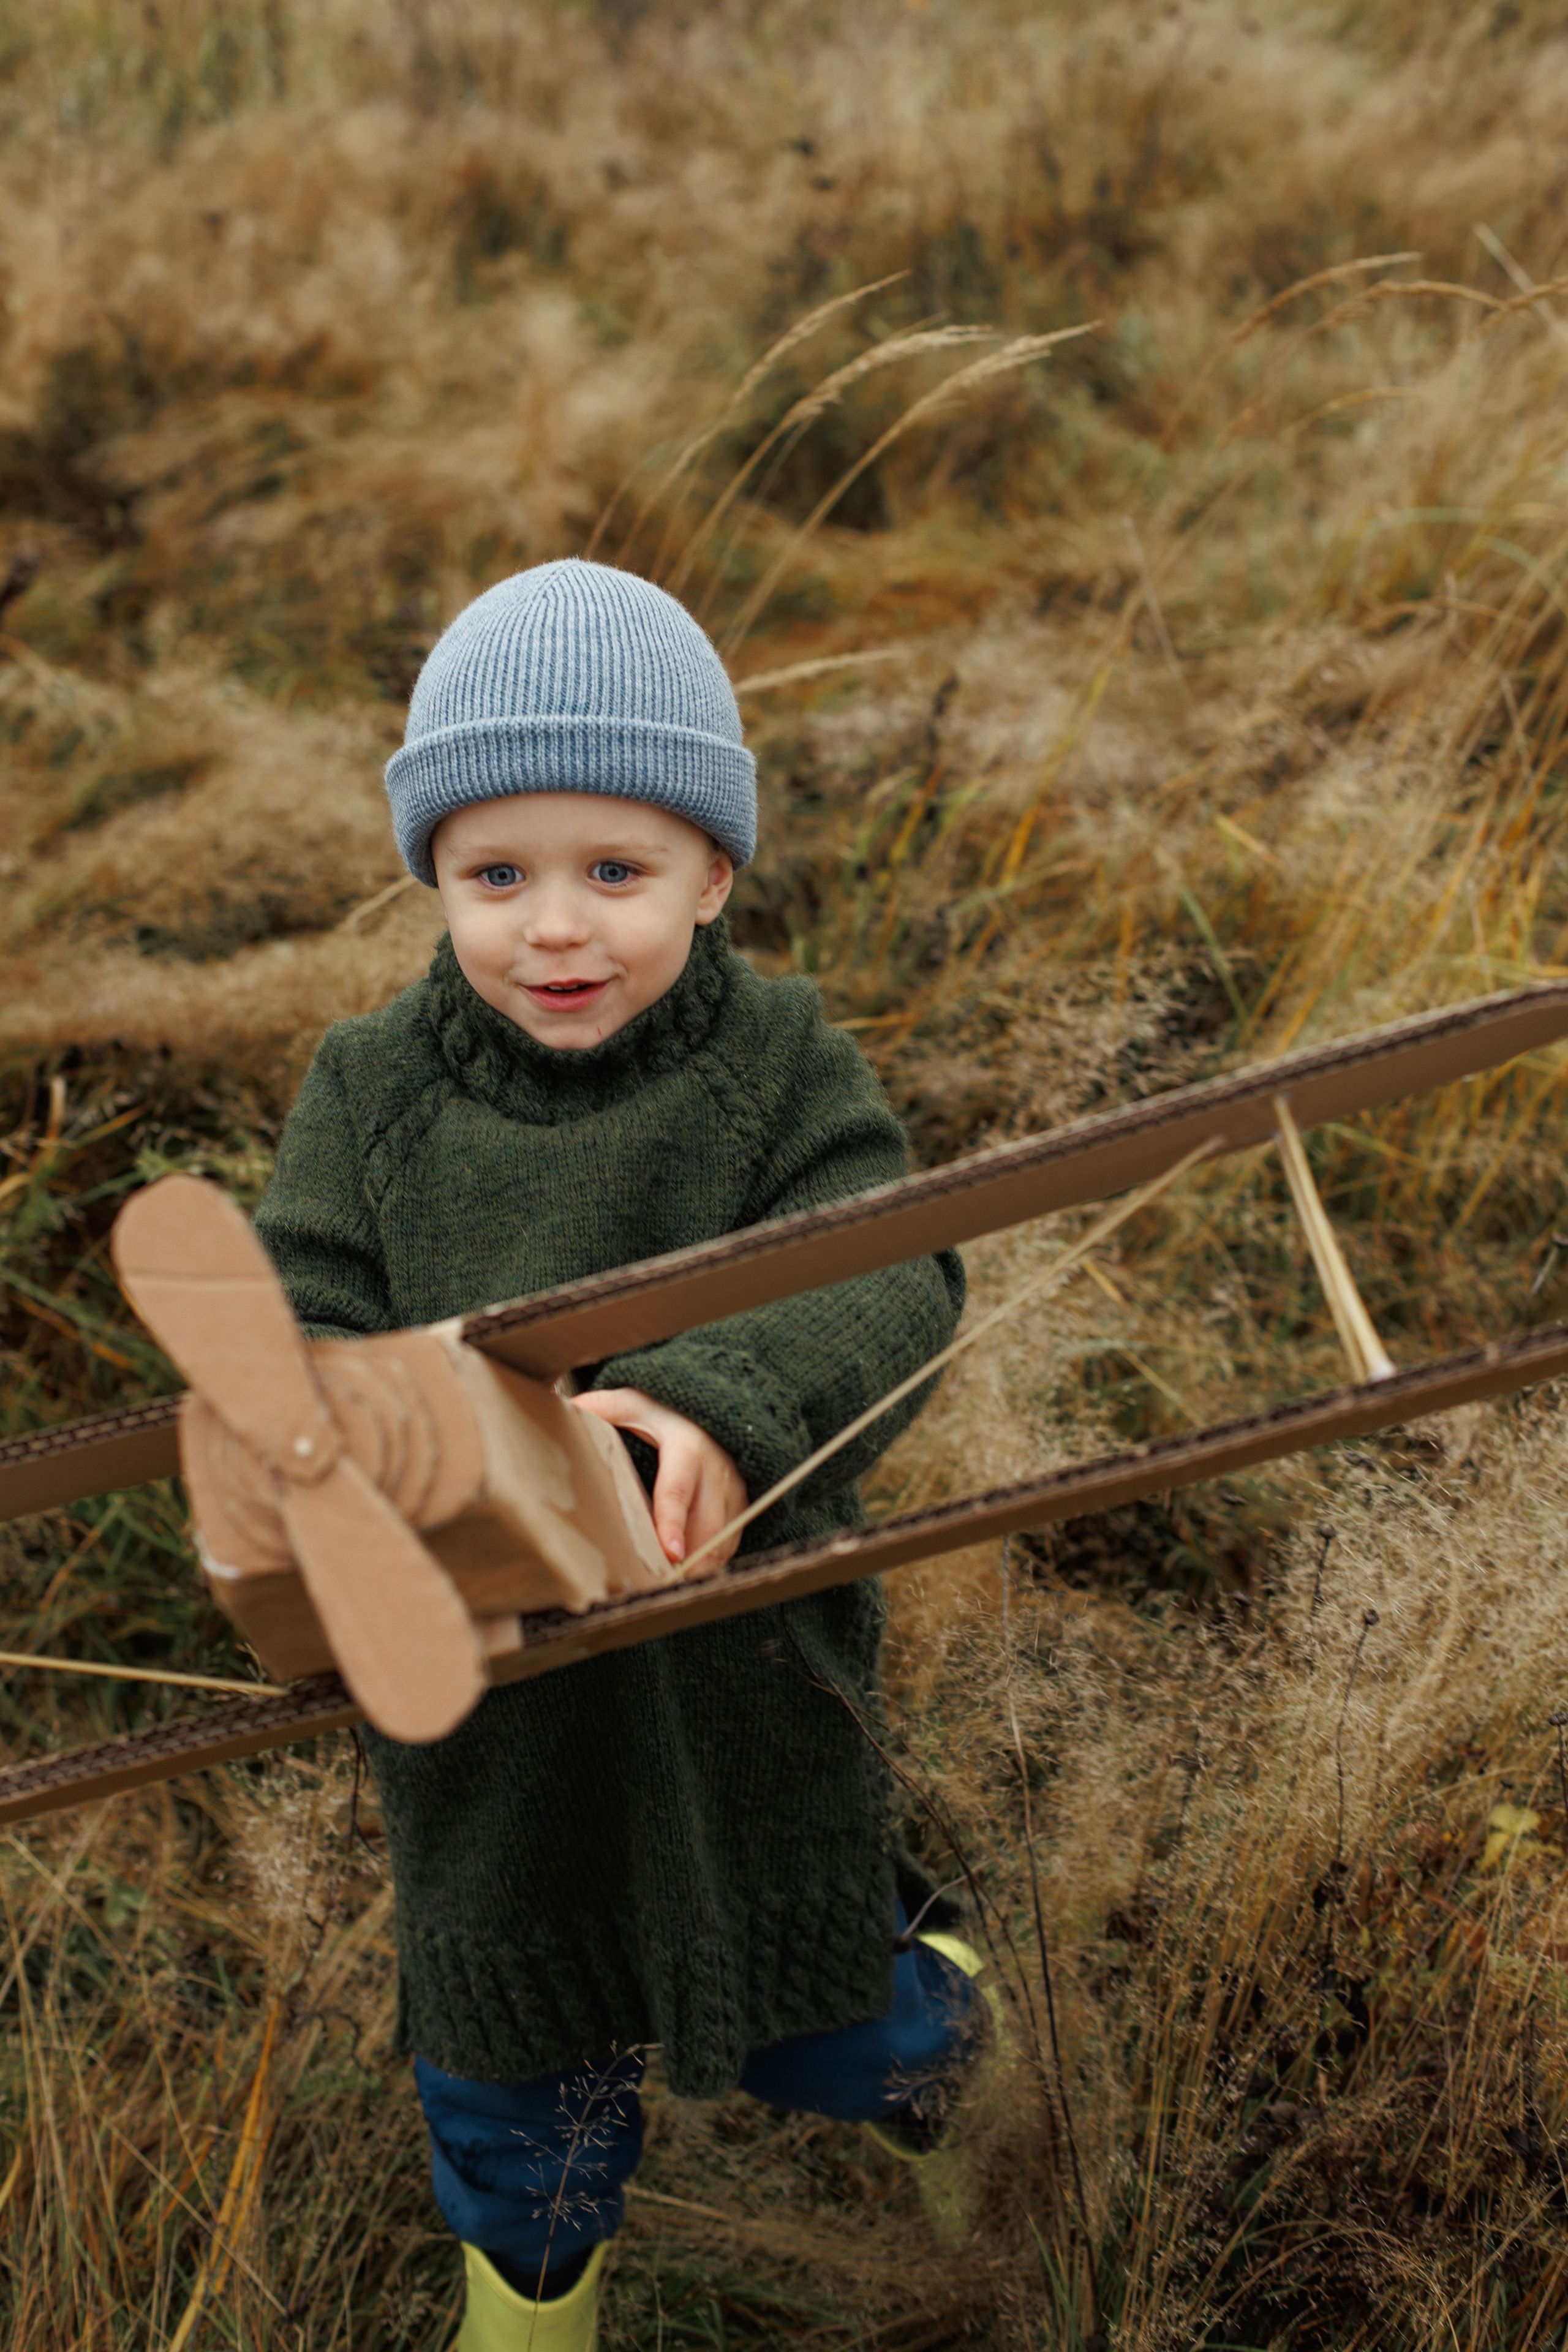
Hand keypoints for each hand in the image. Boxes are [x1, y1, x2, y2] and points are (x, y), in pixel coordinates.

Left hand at [571, 1388, 747, 1576]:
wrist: (708, 1415)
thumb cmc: (662, 1413)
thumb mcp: (634, 1403)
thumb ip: (603, 1408)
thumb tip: (570, 1413)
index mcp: (687, 1448)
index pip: (678, 1491)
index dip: (673, 1523)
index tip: (670, 1553)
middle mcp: (717, 1473)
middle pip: (705, 1527)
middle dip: (688, 1562)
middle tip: (661, 1590)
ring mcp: (734, 1493)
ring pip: (720, 1541)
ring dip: (699, 1568)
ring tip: (672, 1591)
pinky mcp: (741, 1508)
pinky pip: (729, 1545)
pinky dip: (710, 1563)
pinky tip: (688, 1576)